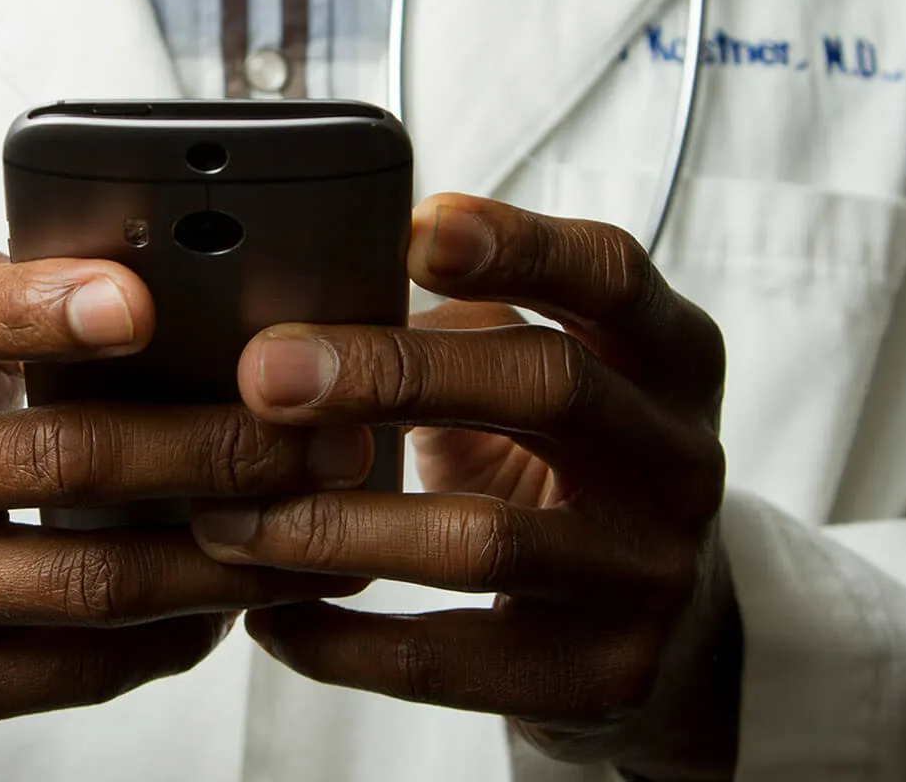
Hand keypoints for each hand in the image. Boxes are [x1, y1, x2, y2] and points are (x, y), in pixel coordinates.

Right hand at [0, 241, 372, 780]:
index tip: (141, 302)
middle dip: (216, 448)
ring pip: (88, 581)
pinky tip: (238, 597)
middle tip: (325, 435)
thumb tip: (150, 266)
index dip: (37, 310)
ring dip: (226, 556)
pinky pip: (76, 666)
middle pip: (57, 460)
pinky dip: (174, 633)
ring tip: (319, 524)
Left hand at [189, 196, 737, 780]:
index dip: (518, 245)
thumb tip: (305, 296)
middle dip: (393, 371)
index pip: (610, 275)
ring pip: (484, 539)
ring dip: (334, 523)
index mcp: (669, 356)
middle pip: (548, 386)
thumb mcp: (552, 380)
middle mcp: (678, 458)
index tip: (412, 229)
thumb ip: (466, 326)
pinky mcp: (601, 677)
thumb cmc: (573, 469)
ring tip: (227, 517)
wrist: (675, 634)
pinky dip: (340, 641)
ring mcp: (647, 574)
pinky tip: (268, 615)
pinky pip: (447, 663)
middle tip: (265, 373)